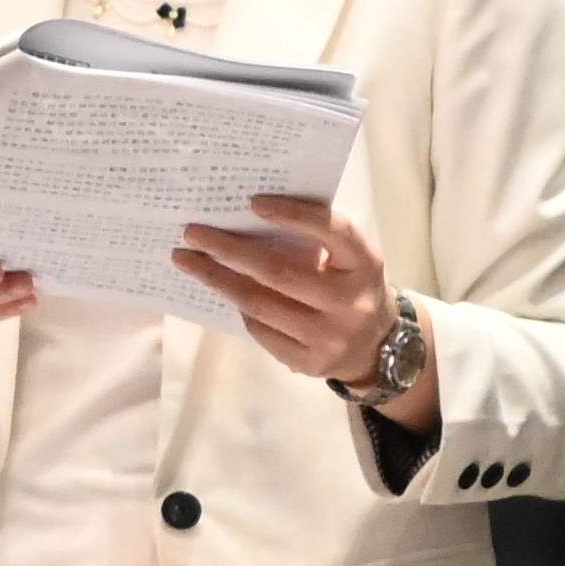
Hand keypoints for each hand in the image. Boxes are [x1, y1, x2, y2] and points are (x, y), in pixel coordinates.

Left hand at [174, 195, 397, 391]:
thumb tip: (248, 216)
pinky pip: (261, 331)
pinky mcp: (309, 363)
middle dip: (229, 250)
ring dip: (218, 279)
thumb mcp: (348, 257)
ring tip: (189, 261)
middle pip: (279, 272)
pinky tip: (224, 290)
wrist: (376, 345)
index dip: (294, 214)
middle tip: (192, 233)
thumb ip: (315, 237)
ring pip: (260, 305)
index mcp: (364, 263)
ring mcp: (329, 337)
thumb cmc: (350, 284)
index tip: (253, 202)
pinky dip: (239, 307)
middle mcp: (349, 302)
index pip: (331, 231)